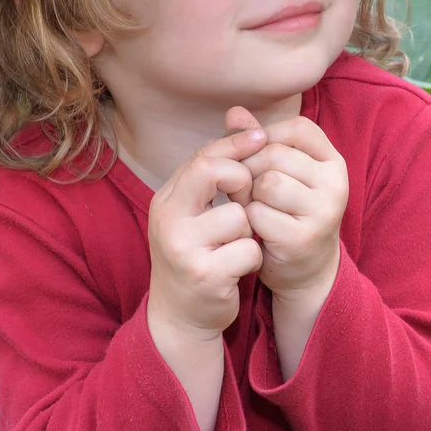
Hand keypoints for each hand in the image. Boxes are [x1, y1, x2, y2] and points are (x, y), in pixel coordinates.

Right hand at [145, 118, 268, 340]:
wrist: (182, 315)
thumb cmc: (197, 255)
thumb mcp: (197, 210)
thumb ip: (215, 169)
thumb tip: (239, 114)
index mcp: (166, 199)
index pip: (203, 157)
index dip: (236, 144)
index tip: (263, 137)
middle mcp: (168, 219)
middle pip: (213, 172)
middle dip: (243, 181)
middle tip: (247, 201)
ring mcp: (182, 248)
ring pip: (240, 217)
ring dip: (249, 233)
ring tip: (234, 248)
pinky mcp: (204, 275)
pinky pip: (249, 251)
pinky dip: (252, 259)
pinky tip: (238, 269)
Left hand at [234, 108, 348, 302]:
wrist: (305, 270)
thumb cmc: (286, 214)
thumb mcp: (278, 173)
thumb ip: (258, 143)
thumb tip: (234, 112)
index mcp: (333, 162)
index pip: (297, 130)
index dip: (267, 138)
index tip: (255, 159)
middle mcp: (335, 184)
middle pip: (275, 154)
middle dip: (250, 170)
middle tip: (247, 191)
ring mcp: (323, 212)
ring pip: (267, 182)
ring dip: (249, 196)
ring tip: (253, 208)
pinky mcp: (304, 238)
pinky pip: (259, 214)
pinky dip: (249, 220)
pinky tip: (256, 229)